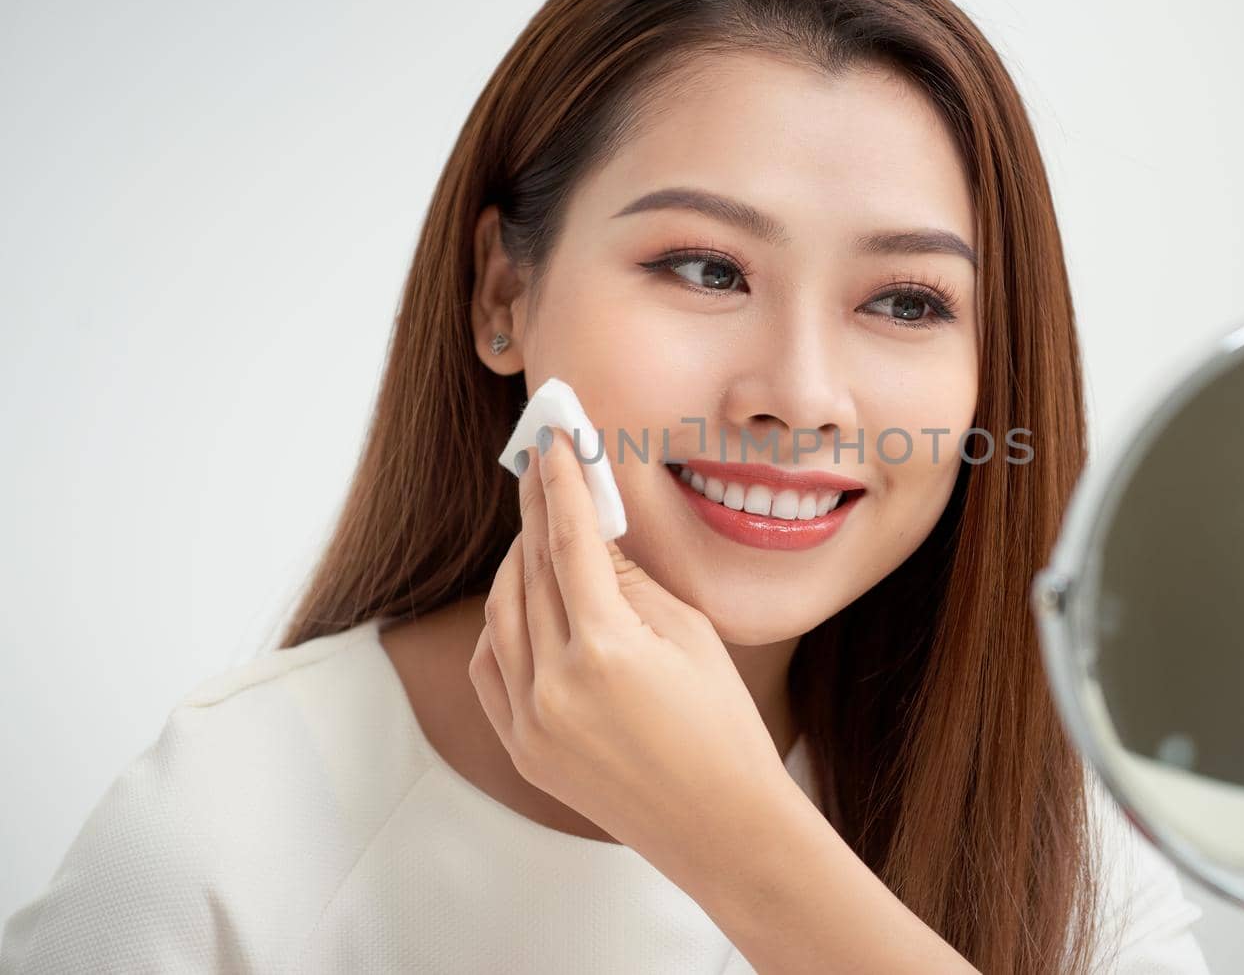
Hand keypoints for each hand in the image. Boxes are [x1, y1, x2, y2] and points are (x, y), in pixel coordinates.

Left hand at [469, 426, 792, 880]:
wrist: (720, 827)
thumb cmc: (723, 728)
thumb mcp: (690, 636)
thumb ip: (632, 580)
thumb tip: (595, 531)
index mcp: (604, 651)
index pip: (569, 543)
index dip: (561, 485)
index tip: (555, 443)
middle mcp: (553, 685)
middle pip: (528, 572)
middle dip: (536, 514)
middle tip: (543, 472)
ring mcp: (529, 721)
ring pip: (500, 615)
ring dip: (516, 566)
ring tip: (539, 534)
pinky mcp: (521, 748)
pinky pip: (491, 666)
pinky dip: (501, 625)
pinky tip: (525, 602)